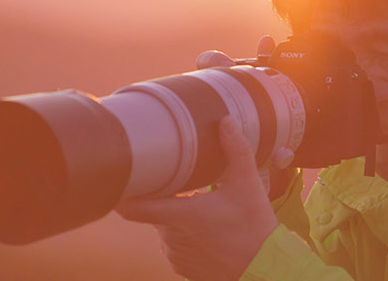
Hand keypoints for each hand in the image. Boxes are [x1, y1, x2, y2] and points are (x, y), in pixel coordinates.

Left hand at [116, 116, 277, 280]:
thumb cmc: (255, 227)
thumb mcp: (247, 184)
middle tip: (183, 180)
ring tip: (200, 204)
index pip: (132, 207)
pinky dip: (184, 233)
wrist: (265, 268)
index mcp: (180, 215)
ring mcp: (175, 254)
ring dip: (176, 215)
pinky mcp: (182, 266)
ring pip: (164, 226)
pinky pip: (174, 243)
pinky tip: (206, 227)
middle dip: (166, 195)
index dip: (123, 192)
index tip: (125, 174)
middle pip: (154, 209)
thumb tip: (225, 121)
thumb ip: (235, 150)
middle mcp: (171, 237)